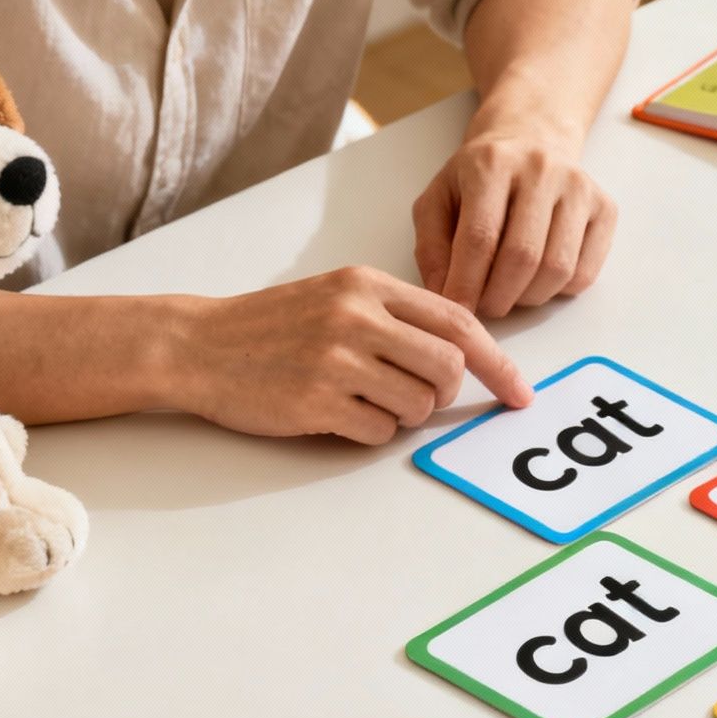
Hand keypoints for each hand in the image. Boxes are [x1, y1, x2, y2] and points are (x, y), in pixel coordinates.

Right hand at [182, 265, 532, 440]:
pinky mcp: (316, 400)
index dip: (498, 361)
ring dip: (402, 415)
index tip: (519, 391)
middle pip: (447, 368)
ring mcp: (335, 358)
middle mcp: (356, 316)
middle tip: (409, 393)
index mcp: (368, 285)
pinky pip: (379, 432)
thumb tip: (463, 355)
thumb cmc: (272, 326)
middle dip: (441, 393)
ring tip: (362, 400)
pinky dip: (369, 432)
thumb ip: (396, 315)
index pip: (458, 322)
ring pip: (417, 405)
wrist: (197, 345)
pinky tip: (336, 414)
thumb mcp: (337, 296)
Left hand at [412, 130, 617, 317]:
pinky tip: (538, 278)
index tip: (458, 310)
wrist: (530, 140)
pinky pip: (585, 272)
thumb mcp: (439, 199)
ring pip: (558, 269)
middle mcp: (541, 168)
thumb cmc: (480, 177)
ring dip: (529, 297)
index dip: (467, 283)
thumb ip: (431, 247)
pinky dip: (558, 291)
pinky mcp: (604, 207)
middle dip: (499, 297)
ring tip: (510, 292)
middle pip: (523, 255)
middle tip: (486, 307)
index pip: (481, 236)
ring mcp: (579, 187)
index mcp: (492, 163)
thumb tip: (444, 294)